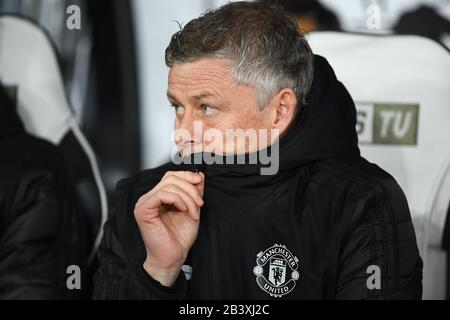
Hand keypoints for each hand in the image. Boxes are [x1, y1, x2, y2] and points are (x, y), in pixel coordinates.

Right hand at [134, 171, 204, 285]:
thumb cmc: (180, 237)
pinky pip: (161, 194)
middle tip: (200, 203)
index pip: (170, 176)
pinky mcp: (143, 210)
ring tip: (194, 212)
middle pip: (170, 178)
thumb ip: (194, 192)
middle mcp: (149, 198)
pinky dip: (177, 200)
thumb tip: (199, 174)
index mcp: (159, 197)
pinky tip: (184, 210)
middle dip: (190, 188)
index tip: (200, 180)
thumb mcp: (192, 209)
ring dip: (187, 198)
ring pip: (168, 186)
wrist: (173, 257)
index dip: (186, 175)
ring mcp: (144, 203)